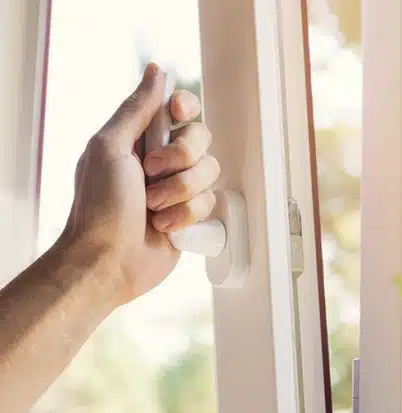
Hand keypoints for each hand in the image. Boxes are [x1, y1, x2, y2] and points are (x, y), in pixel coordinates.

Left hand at [64, 63, 218, 304]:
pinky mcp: (191, 214)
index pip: (180, 108)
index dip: (185, 108)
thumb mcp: (109, 147)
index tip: (176, 115)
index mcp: (141, 138)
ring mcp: (179, 188)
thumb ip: (136, 109)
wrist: (109, 260)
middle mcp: (163, 160)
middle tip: (151, 174)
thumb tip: (156, 71)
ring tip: (153, 208)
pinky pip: (210, 202)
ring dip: (180, 192)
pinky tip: (163, 226)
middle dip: (180, 158)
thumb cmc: (100, 206)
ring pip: (209, 172)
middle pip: (201, 138)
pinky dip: (185, 215)